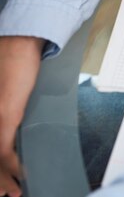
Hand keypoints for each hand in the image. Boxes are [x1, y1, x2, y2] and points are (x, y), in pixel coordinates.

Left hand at [0, 36, 43, 196]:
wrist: (17, 44)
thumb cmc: (11, 60)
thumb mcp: (5, 90)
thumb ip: (5, 108)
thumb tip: (10, 122)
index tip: (3, 181)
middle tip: (5, 194)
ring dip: (2, 180)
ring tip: (12, 193)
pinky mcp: (4, 118)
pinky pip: (3, 151)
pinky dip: (11, 167)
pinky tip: (20, 177)